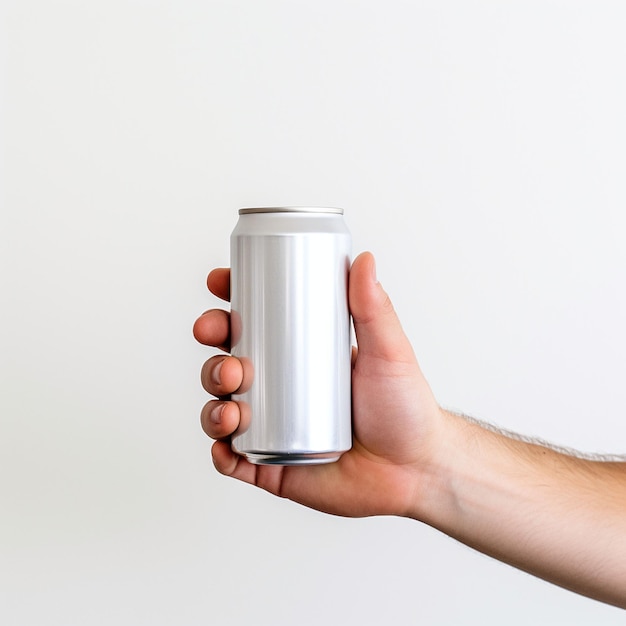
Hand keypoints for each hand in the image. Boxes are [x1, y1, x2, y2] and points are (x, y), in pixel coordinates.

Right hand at [193, 252, 443, 517]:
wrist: (415, 470)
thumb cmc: (404, 409)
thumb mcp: (388, 352)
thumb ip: (375, 308)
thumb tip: (364, 260)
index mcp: (300, 355)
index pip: (255, 322)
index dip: (230, 302)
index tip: (219, 282)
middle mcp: (280, 388)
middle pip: (228, 358)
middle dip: (213, 346)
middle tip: (218, 338)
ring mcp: (273, 427)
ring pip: (223, 407)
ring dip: (213, 399)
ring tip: (232, 402)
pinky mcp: (273, 465)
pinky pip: (233, 459)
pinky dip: (221, 453)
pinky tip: (226, 446)